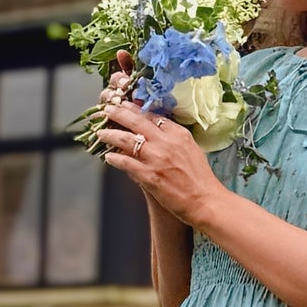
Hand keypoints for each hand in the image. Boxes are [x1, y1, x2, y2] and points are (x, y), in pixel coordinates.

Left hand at [97, 98, 223, 224]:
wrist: (206, 201)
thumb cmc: (201, 179)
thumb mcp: (191, 149)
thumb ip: (174, 139)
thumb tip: (156, 133)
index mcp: (178, 134)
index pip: (152, 115)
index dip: (135, 109)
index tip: (125, 105)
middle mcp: (166, 142)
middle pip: (136, 121)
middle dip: (118, 113)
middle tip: (107, 110)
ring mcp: (156, 158)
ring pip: (126, 140)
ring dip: (110, 134)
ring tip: (101, 133)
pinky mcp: (149, 176)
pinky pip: (125, 162)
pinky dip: (114, 158)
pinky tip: (108, 157)